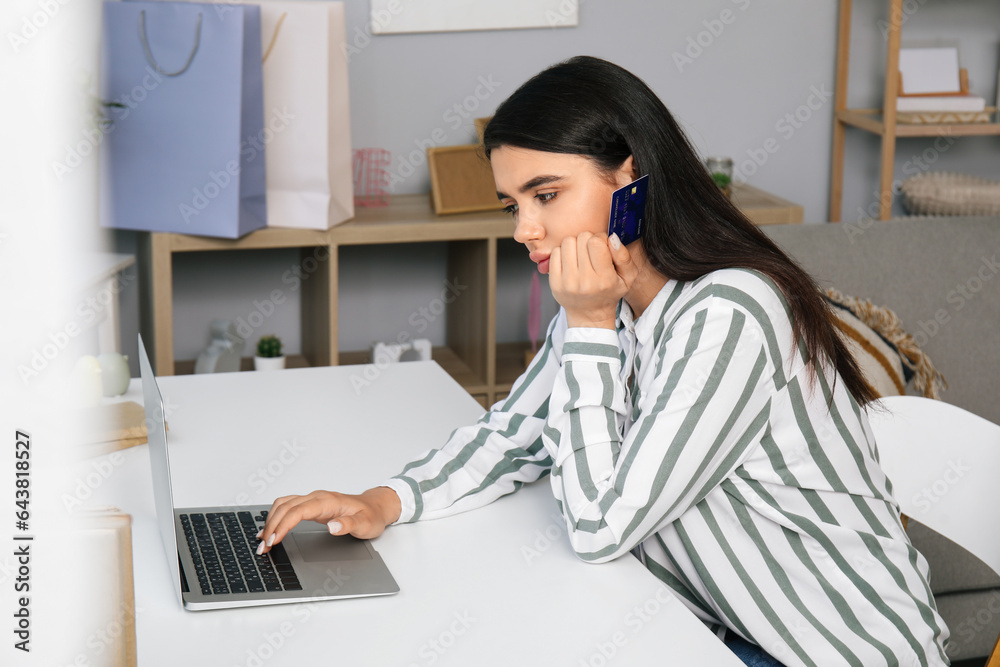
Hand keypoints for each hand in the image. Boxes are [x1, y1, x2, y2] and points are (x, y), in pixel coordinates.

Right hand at [256, 486, 401, 553]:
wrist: (376, 507)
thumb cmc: (371, 515)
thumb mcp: (365, 524)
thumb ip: (348, 525)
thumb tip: (332, 527)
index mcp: (328, 501)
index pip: (298, 511)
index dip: (283, 525)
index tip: (273, 540)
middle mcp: (317, 498)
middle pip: (286, 507)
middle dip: (271, 527)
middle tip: (263, 547)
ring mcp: (313, 500)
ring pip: (283, 505)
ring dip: (270, 521)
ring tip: (262, 541)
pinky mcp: (311, 505)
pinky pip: (287, 507)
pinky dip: (275, 517)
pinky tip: (270, 529)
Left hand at [549, 232, 637, 328]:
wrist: (589, 315)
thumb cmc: (608, 293)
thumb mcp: (626, 278)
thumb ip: (624, 256)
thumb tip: (611, 237)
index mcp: (604, 279)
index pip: (596, 242)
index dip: (600, 238)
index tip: (601, 245)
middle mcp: (585, 281)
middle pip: (581, 239)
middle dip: (587, 240)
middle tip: (590, 252)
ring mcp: (567, 283)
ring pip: (567, 243)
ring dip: (574, 245)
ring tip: (580, 256)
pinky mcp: (554, 283)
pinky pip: (554, 253)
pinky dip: (562, 253)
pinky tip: (570, 262)